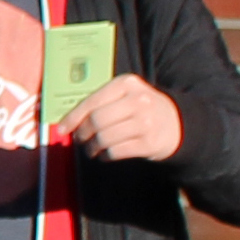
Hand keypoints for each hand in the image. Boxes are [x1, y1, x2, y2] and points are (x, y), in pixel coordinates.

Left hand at [60, 73, 181, 162]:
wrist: (178, 124)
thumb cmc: (140, 108)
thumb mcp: (124, 95)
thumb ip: (99, 103)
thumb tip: (66, 124)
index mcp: (127, 84)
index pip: (92, 101)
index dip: (72, 117)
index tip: (61, 129)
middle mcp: (139, 101)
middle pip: (96, 121)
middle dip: (82, 133)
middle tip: (80, 140)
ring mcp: (146, 122)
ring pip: (104, 138)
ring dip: (92, 148)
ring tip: (91, 149)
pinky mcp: (150, 143)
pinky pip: (116, 152)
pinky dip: (105, 156)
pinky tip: (105, 155)